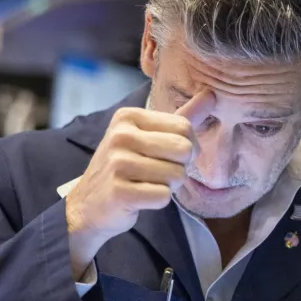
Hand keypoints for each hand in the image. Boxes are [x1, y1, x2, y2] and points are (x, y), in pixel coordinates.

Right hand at [65, 90, 213, 279]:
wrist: (88, 205)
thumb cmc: (126, 167)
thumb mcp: (149, 136)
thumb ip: (182, 117)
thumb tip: (212, 95)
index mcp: (128, 116)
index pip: (185, 126)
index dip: (188, 146)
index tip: (169, 156)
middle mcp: (120, 135)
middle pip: (184, 150)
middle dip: (180, 167)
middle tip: (158, 173)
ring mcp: (117, 163)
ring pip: (177, 175)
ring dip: (169, 186)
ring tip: (147, 184)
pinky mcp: (119, 192)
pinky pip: (164, 196)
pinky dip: (158, 201)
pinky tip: (139, 198)